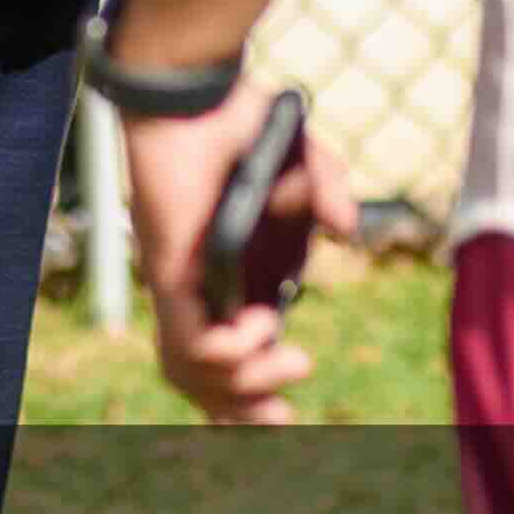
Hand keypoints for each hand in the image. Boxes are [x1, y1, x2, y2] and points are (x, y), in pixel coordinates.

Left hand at [123, 84, 356, 426]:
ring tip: (290, 363)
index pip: (224, 355)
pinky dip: (224, 351)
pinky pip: (185, 340)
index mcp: (226, 274)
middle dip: (242, 413)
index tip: (285, 416)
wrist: (193, 92)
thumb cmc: (239, 121)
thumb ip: (330, 193)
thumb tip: (346, 233)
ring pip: (191, 371)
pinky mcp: (167, 271)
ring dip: (241, 385)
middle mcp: (198, 288)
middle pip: (202, 380)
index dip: (249, 391)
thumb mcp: (304, 161)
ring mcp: (179, 283)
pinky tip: (257, 331)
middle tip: (285, 421)